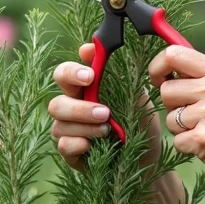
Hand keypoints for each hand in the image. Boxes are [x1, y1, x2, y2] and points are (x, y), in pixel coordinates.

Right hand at [48, 43, 162, 171]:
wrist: (148, 157)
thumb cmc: (140, 122)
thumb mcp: (134, 95)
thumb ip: (115, 72)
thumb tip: (89, 46)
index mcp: (83, 90)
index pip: (64, 74)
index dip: (71, 73)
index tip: (90, 77)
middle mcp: (70, 109)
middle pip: (55, 103)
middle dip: (79, 107)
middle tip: (105, 112)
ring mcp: (68, 132)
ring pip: (59, 125)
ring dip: (84, 126)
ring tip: (108, 130)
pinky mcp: (70, 153)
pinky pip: (63, 146)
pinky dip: (78, 144)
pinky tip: (93, 145)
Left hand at [149, 46, 204, 185]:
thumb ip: (201, 75)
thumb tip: (164, 67)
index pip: (173, 55)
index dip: (157, 67)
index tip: (159, 79)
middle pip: (166, 90)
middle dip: (173, 105)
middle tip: (194, 113)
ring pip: (169, 118)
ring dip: (181, 128)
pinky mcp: (203, 139)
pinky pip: (176, 140)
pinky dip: (188, 146)